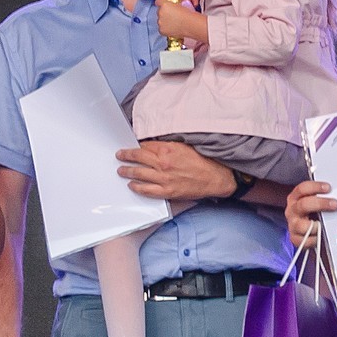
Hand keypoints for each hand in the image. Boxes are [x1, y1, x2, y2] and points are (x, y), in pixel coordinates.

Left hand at [117, 138, 233, 201]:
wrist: (217, 177)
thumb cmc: (204, 161)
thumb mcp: (185, 146)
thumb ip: (169, 145)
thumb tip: (155, 145)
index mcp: (167, 149)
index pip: (145, 145)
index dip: (136, 145)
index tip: (131, 146)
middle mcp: (163, 163)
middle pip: (138, 158)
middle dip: (126, 156)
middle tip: (120, 155)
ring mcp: (163, 178)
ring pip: (139, 173)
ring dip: (127, 171)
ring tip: (121, 170)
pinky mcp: (167, 191)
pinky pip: (146, 190)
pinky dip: (137, 187)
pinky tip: (132, 185)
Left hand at [154, 0, 208, 45]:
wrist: (190, 25)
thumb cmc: (188, 14)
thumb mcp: (180, 5)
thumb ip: (172, 5)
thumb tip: (171, 7)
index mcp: (164, 4)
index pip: (158, 1)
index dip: (161, 4)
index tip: (164, 6)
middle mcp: (160, 12)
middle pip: (159, 12)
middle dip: (164, 14)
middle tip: (172, 17)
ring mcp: (160, 22)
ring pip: (160, 21)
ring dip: (165, 22)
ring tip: (174, 24)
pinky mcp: (161, 30)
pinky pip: (161, 29)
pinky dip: (166, 29)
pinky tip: (173, 29)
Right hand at [285, 180, 336, 245]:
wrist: (309, 232)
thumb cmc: (315, 213)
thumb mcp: (317, 202)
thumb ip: (326, 197)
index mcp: (296, 198)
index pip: (302, 189)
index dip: (315, 187)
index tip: (328, 188)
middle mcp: (292, 210)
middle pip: (303, 205)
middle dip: (321, 204)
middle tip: (335, 204)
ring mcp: (293, 225)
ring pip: (302, 226)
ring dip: (317, 226)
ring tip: (327, 226)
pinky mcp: (295, 239)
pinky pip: (305, 240)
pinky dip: (315, 239)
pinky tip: (322, 236)